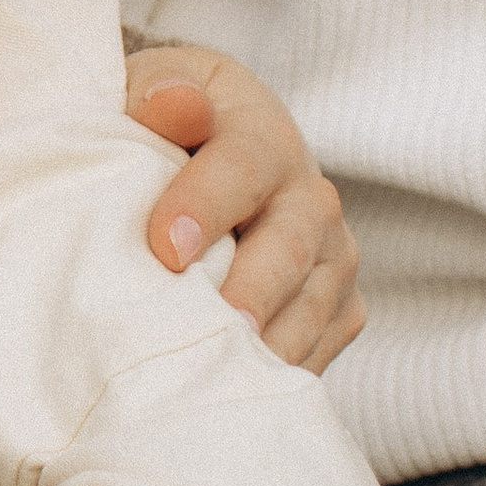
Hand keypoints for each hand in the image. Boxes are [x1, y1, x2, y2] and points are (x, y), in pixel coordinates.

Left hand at [126, 46, 362, 370]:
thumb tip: (170, 103)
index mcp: (259, 130)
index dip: (206, 206)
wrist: (201, 161)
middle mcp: (309, 193)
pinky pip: (316, 349)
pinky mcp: (336, 308)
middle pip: (292, 245)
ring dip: (265, 344)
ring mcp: (332, 254)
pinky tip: (226, 391)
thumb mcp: (148, 93)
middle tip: (214, 327)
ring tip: (213, 377)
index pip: (243, 165)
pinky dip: (274, 375)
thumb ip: (158, 94)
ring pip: (311, 306)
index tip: (164, 248)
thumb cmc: (158, 131)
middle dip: (252, 290)